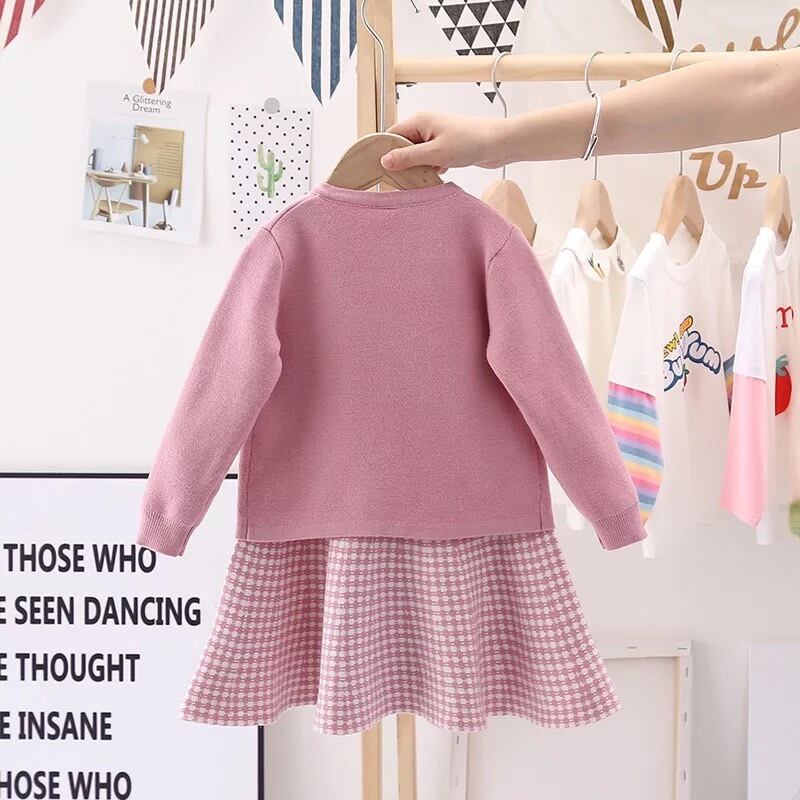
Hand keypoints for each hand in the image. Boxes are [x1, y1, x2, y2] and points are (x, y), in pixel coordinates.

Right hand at [380, 113, 508, 172]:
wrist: (500, 143)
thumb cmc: (471, 141)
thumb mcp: (436, 153)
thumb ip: (409, 158)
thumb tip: (384, 161)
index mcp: (420, 121)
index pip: (391, 136)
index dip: (385, 153)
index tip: (381, 171)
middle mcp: (426, 127)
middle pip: (403, 147)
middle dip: (403, 164)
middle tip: (402, 180)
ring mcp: (436, 137)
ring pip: (416, 156)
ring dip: (418, 169)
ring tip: (422, 179)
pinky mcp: (445, 147)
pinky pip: (429, 160)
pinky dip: (430, 169)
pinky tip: (437, 175)